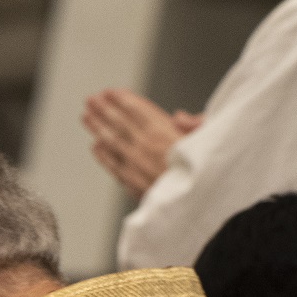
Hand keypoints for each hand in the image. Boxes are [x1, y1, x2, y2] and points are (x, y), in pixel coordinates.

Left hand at [81, 90, 202, 197]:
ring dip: (97, 127)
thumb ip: (195, 124)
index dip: (121, 99)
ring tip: (86, 117)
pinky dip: (102, 154)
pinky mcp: (132, 182)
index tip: (110, 92)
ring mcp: (136, 164)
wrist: (197, 203)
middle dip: (103, 108)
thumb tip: (179, 116)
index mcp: (164, 131)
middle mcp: (146, 145)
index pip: (137, 109)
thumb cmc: (205, 174)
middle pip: (119, 122)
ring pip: (111, 140)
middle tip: (91, 100)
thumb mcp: (209, 140)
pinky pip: (112, 164)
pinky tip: (96, 146)